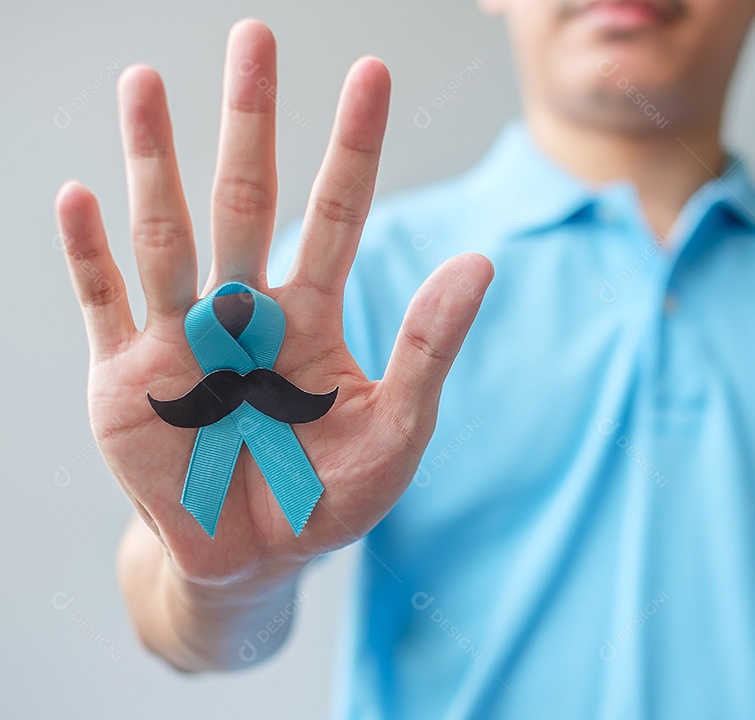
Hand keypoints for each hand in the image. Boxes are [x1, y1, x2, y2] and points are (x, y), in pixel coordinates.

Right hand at [54, 19, 492, 586]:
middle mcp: (244, 310)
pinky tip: (83, 195)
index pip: (337, 213)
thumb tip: (482, 261)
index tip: (371, 73)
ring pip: (169, 233)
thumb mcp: (398, 427)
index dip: (354, 146)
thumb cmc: (330, 495)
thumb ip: (430, 346)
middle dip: (249, 122)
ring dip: (155, 160)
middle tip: (254, 37)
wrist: (257, 559)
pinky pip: (106, 305)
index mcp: (310, 315)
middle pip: (247, 199)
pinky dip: (91, 255)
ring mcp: (182, 338)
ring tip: (146, 82)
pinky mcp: (125, 380)